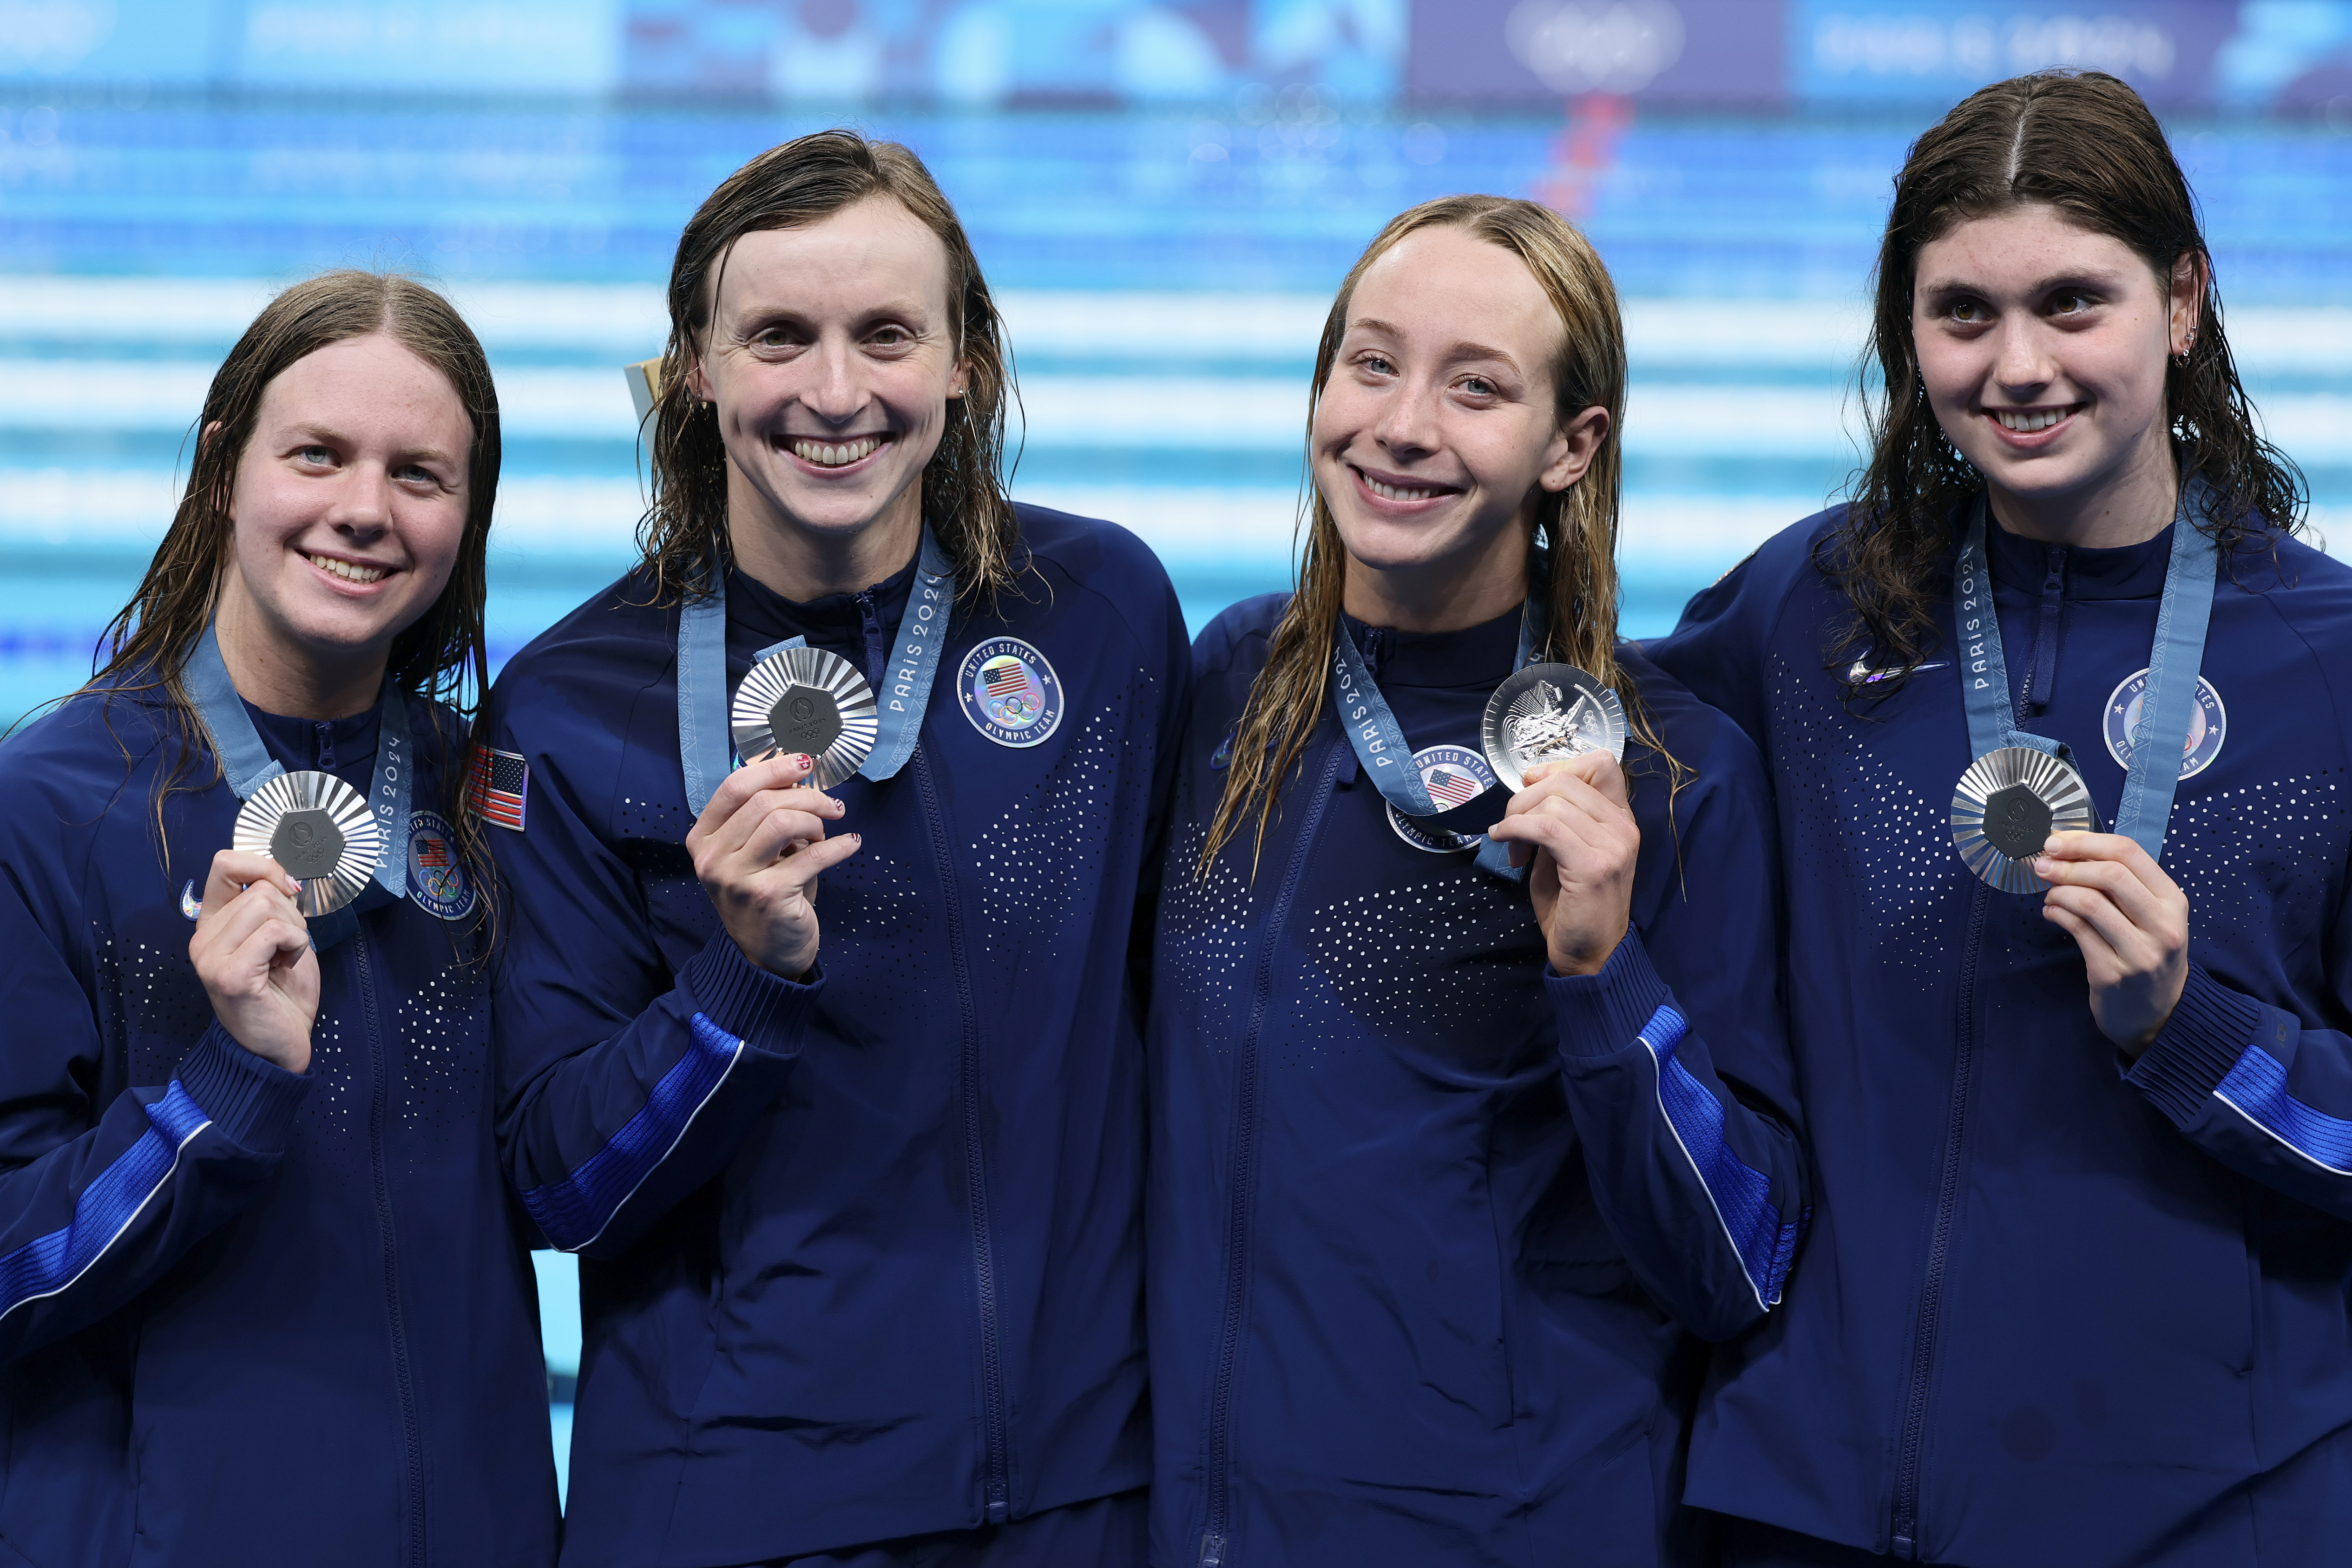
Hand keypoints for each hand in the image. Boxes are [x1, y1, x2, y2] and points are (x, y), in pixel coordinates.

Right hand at [189, 850, 319, 1072]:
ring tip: (283, 959)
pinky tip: (285, 967)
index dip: (264, 865)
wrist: (278, 1044)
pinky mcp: (229, 974)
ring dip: (294, 930)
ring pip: (266, 905)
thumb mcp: (279, 936)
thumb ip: (273, 904)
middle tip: (287, 946)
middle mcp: (203, 937)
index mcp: (213, 923)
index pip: (225, 863)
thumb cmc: (282, 990)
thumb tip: (285, 871)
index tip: (287, 889)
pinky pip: (275, 932)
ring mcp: (211, 956)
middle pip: (259, 887)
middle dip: (290, 912)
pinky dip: (295, 945)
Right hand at [687, 752, 861, 980]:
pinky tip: (851, 843)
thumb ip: (766, 814)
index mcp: (703, 839)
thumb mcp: (757, 851)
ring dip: (816, 820)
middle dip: (806, 796)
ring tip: (828, 830)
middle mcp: (712, 858)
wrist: (766, 955)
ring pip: (782, 821)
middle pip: (762, 801)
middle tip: (831, 805)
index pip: (734, 787)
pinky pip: (811, 855)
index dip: (773, 769)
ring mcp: (735, 878)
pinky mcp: (766, 896)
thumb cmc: (765, 894)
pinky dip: (839, 845)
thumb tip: (798, 771)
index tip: (805, 764)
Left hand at [1484, 751, 1638, 976]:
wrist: (1589, 954)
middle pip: (1565, 779)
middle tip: (1510, 827)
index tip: (1531, 788)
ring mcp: (1614, 845)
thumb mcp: (1564, 850)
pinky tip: (1505, 841)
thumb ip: (1556, 816)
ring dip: (1517, 818)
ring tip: (1511, 845)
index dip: (1558, 766)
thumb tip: (1530, 783)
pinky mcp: (1595, 866)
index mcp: (1620, 819)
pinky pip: (1546, 828)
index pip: (1600, 763)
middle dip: (1525, 798)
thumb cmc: (1572, 904)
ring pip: (1553, 801)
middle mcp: (1624, 827)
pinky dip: (1516, 829)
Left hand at [2034, 831, 2188, 1056]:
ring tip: (2049, 895)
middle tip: (2042, 864)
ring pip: (2090, 901)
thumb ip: (2123, 885)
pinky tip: (2051, 913)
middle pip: (2110, 873)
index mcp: (2173, 901)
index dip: (2086, 841)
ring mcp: (2139, 951)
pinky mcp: (2112, 973)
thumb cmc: (2147, 953)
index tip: (2056, 841)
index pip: (2130, 853)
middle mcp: (2163, 925)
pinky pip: (2077, 930)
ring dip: (2058, 891)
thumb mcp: (2151, 916)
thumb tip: (2069, 848)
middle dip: (2068, 864)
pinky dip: (2056, 914)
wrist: (2156, 1014)